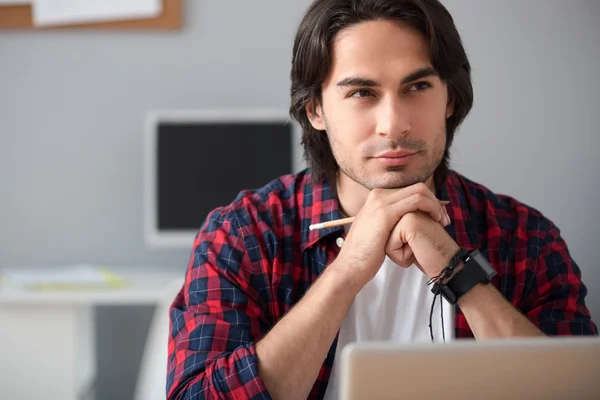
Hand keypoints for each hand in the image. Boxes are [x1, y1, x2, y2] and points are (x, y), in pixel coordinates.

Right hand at [332, 183, 450, 289]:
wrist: (352, 265)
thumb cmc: (366, 254)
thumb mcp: (379, 231)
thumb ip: (391, 221)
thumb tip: (407, 220)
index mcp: (376, 198)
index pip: (410, 190)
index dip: (427, 201)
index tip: (437, 216)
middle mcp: (378, 195)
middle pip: (416, 187)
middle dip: (434, 201)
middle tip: (443, 218)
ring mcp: (380, 202)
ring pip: (419, 191)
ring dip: (435, 204)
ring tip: (442, 220)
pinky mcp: (385, 212)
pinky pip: (416, 201)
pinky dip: (431, 208)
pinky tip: (436, 221)